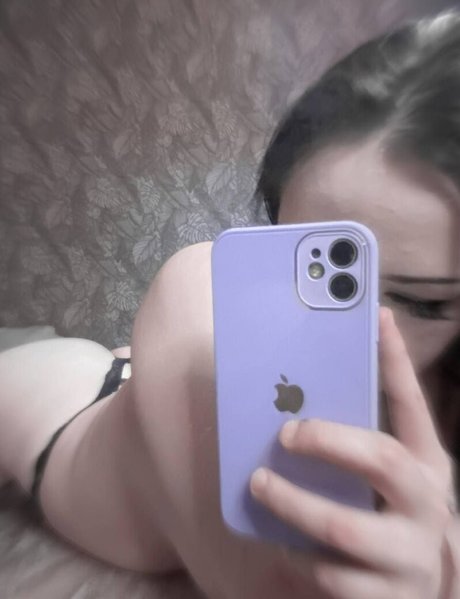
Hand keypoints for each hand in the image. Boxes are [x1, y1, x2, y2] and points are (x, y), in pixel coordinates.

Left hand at [250, 308, 455, 598]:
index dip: (395, 360)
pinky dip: (293, 559)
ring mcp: (409, 558)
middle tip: (285, 433)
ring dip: (292, 504)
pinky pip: (327, 577)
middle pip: (383, 461)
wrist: (415, 594)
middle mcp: (428, 508)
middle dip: (328, 440)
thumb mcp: (385, 477)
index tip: (376, 314)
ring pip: (344, 529)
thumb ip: (354, 438)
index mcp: (427, 466)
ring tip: (258, 485)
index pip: (412, 404)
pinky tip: (277, 547)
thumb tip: (302, 391)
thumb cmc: (390, 518)